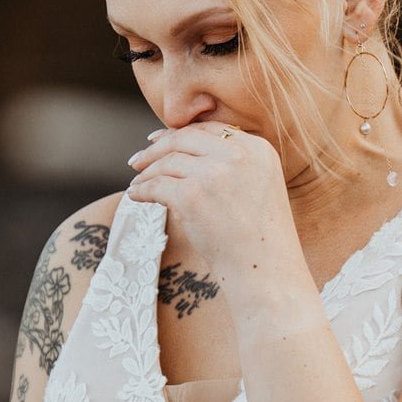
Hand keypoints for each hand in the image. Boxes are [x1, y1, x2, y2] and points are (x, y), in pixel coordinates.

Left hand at [127, 122, 309, 293]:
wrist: (266, 271)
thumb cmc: (261, 239)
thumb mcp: (260, 187)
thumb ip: (234, 165)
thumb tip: (187, 153)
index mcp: (257, 149)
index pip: (209, 130)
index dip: (179, 134)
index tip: (158, 140)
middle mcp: (237, 155)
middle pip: (184, 139)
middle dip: (155, 148)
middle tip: (137, 159)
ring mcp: (213, 174)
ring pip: (167, 162)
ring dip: (146, 172)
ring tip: (137, 183)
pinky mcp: (191, 196)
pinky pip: (156, 185)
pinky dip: (141, 190)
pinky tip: (135, 197)